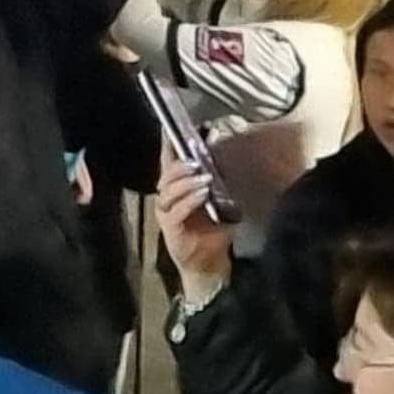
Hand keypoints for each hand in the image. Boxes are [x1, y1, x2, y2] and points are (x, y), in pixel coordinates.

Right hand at [152, 155, 232, 305]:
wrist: (210, 263)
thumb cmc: (214, 232)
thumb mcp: (219, 202)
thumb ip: (218, 183)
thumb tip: (227, 160)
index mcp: (176, 190)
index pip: (168, 164)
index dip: (167, 147)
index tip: (170, 129)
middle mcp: (167, 200)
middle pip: (165, 175)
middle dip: (179, 164)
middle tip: (195, 159)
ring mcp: (166, 215)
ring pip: (168, 191)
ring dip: (185, 181)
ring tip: (202, 175)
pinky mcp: (170, 229)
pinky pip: (176, 210)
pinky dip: (189, 199)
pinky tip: (202, 193)